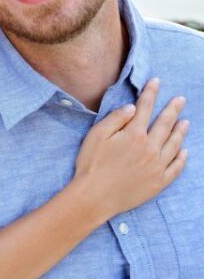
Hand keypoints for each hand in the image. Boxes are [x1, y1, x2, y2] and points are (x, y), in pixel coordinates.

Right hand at [73, 78, 187, 221]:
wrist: (96, 196)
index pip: (145, 108)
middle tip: (180, 99)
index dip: (151, 93)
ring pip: (174, 144)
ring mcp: (157, 166)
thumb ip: (116, 119)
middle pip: (164, 124)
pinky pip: (175, 167)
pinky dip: (181, 158)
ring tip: (185, 122)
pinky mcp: (159, 182)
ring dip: (180, 131)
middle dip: (172, 109)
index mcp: (134, 135)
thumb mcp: (97, 135)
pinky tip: (184, 151)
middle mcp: (150, 148)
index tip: (156, 82)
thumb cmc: (91, 164)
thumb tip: (133, 107)